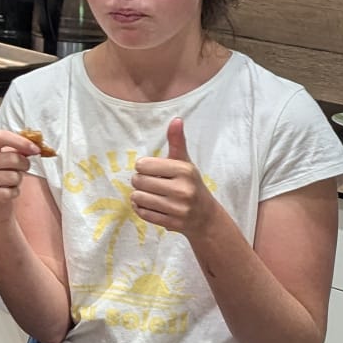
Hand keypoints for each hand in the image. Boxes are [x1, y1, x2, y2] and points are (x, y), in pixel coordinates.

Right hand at [0, 129, 40, 217]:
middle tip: (22, 168)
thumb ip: (19, 149)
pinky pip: (8, 193)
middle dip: (24, 165)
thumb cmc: (0, 175)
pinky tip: (6, 191)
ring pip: (12, 177)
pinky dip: (13, 193)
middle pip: (12, 158)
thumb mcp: (7, 157)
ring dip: (17, 181)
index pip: (0, 137)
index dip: (20, 141)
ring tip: (10, 181)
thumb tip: (34, 147)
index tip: (35, 149)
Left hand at [132, 119, 214, 236]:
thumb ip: (177, 141)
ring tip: (151, 195)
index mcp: (184, 170)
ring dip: (139, 196)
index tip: (153, 171)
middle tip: (151, 184)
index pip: (142, 165)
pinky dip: (142, 209)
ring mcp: (178, 208)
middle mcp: (183, 189)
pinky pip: (142, 213)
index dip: (143, 167)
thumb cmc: (190, 184)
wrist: (205, 217)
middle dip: (140, 182)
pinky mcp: (172, 223)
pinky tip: (152, 206)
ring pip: (137, 198)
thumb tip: (176, 119)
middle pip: (138, 181)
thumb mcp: (184, 161)